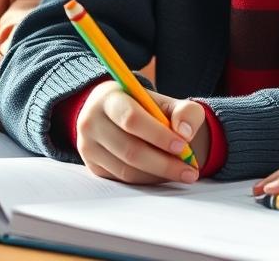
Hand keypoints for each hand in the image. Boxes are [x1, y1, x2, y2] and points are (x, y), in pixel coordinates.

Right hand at [76, 79, 206, 184]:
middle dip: (164, 163)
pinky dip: (148, 180)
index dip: (158, 135)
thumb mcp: (166, 102)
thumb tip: (184, 133)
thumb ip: (185, 111)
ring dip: (159, 175)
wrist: (118, 115)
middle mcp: (91, 122)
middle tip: (190, 170)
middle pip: (129, 150)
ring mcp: (88, 147)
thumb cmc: (145, 108)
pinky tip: (163, 174)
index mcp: (109, 98)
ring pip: (127, 170)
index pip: (132, 119)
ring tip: (182, 173)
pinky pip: (123, 180)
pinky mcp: (93, 167)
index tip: (183, 146)